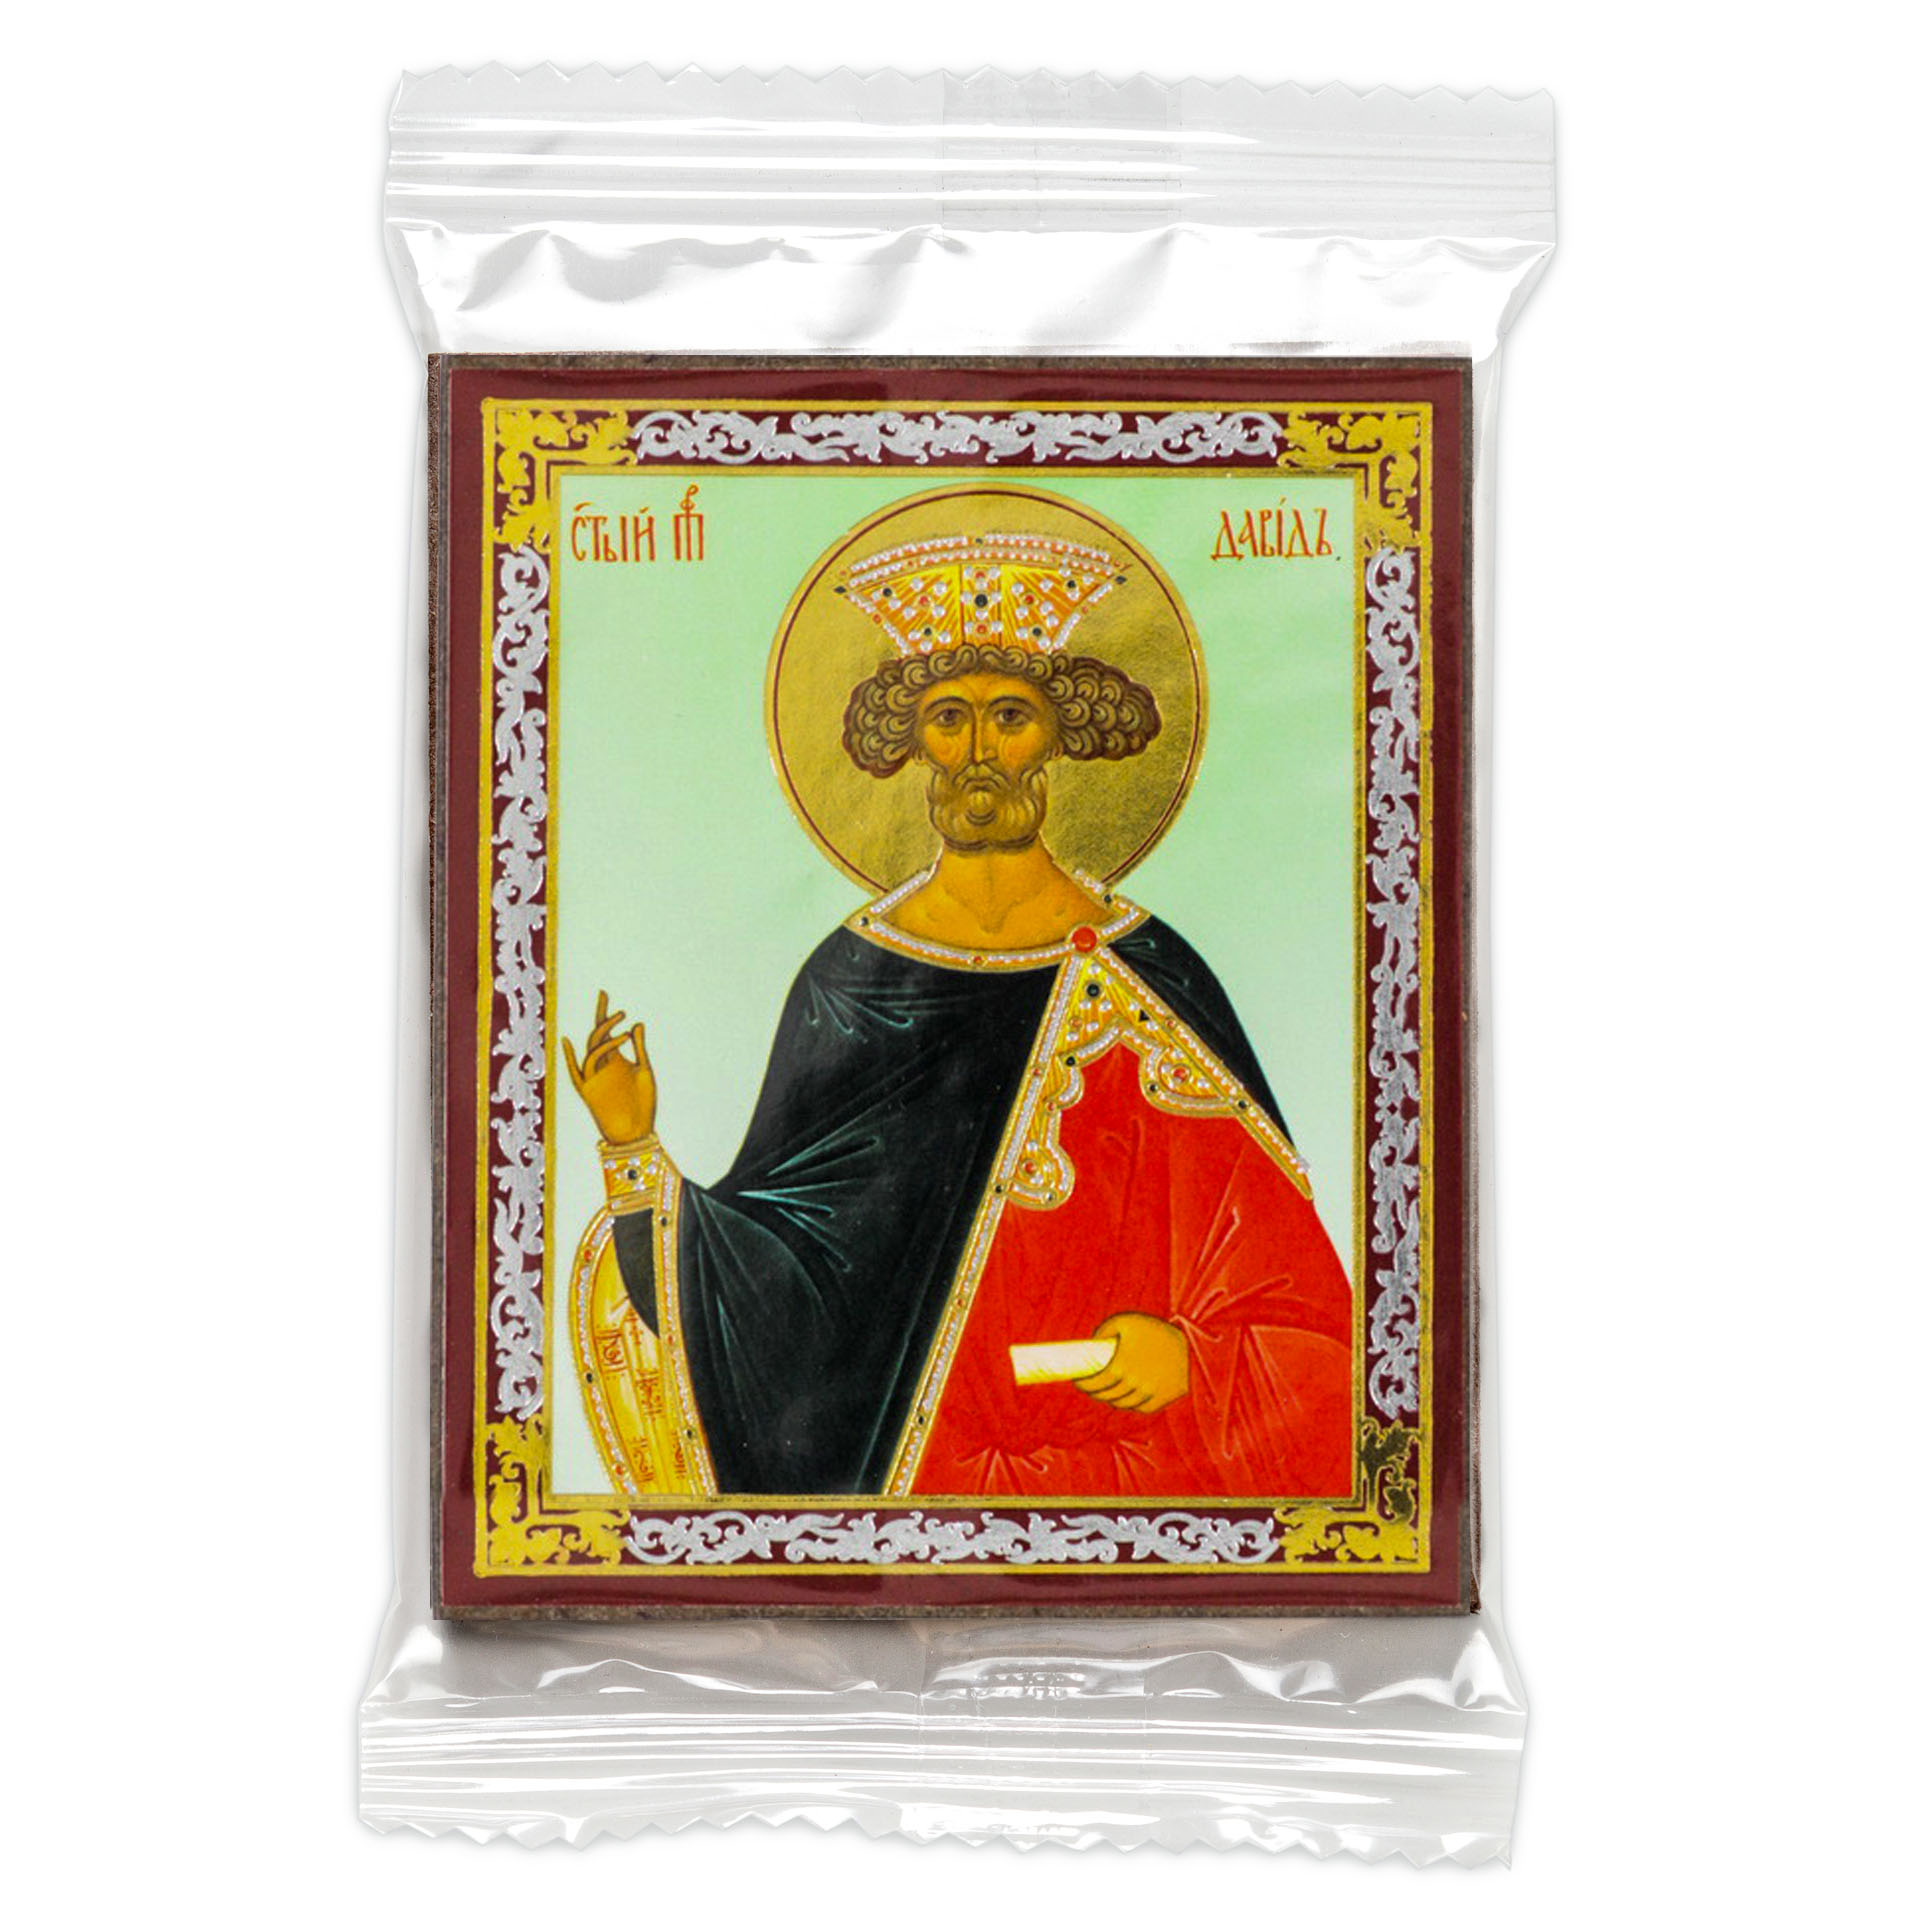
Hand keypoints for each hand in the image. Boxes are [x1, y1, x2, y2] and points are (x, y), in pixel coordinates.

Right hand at [562, 989, 656, 1144]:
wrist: (637, 1133)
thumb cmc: (644, 1104)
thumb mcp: (645, 1072)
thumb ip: (640, 1049)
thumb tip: (637, 1023)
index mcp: (616, 1058)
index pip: (606, 1030)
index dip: (604, 1012)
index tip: (603, 992)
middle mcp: (602, 1065)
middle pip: (596, 1035)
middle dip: (601, 1017)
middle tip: (610, 1002)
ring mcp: (593, 1077)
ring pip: (592, 1050)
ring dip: (605, 1039)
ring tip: (625, 1034)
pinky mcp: (587, 1091)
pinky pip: (576, 1072)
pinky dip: (570, 1058)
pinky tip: (568, 1042)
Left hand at [1077, 1312, 1189, 1413]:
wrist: (1190, 1339)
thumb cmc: (1152, 1328)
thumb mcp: (1123, 1321)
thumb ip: (1103, 1333)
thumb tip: (1091, 1346)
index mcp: (1120, 1366)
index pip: (1094, 1384)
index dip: (1083, 1385)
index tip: (1079, 1381)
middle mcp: (1134, 1384)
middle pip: (1107, 1395)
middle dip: (1095, 1392)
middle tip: (1091, 1385)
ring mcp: (1149, 1393)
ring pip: (1123, 1403)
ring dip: (1112, 1399)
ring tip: (1108, 1390)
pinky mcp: (1163, 1399)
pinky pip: (1141, 1407)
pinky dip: (1132, 1403)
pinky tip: (1129, 1395)